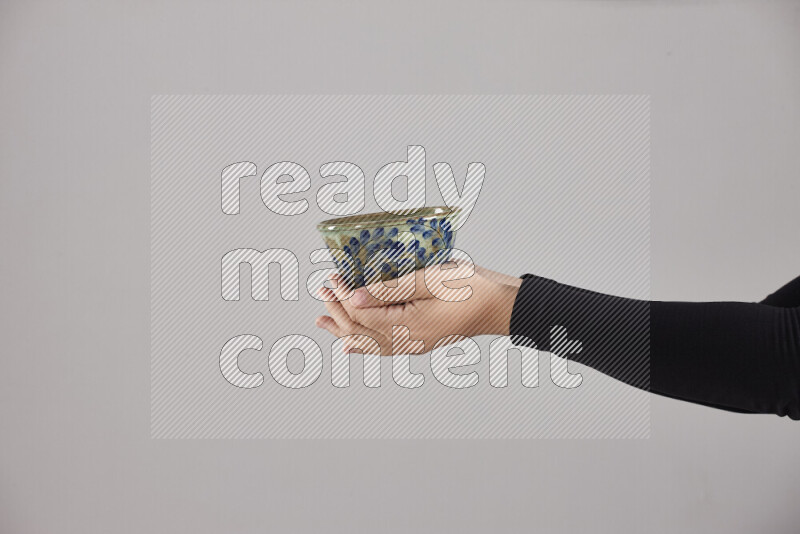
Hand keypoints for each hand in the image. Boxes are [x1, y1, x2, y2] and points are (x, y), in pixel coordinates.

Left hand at [315, 263, 521, 355]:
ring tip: (321, 321)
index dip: (342, 298)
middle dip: (337, 311)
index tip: (332, 279)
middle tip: (322, 290)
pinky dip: (363, 345)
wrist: (502, 305)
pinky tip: (352, 346)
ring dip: (343, 330)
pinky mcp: (420, 341)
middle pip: (360, 332)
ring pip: (369, 344)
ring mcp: (414, 345)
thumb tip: (354, 298)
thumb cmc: (472, 287)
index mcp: (409, 327)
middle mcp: (408, 342)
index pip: (362, 315)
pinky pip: (383, 349)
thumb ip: (390, 289)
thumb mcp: (430, 280)